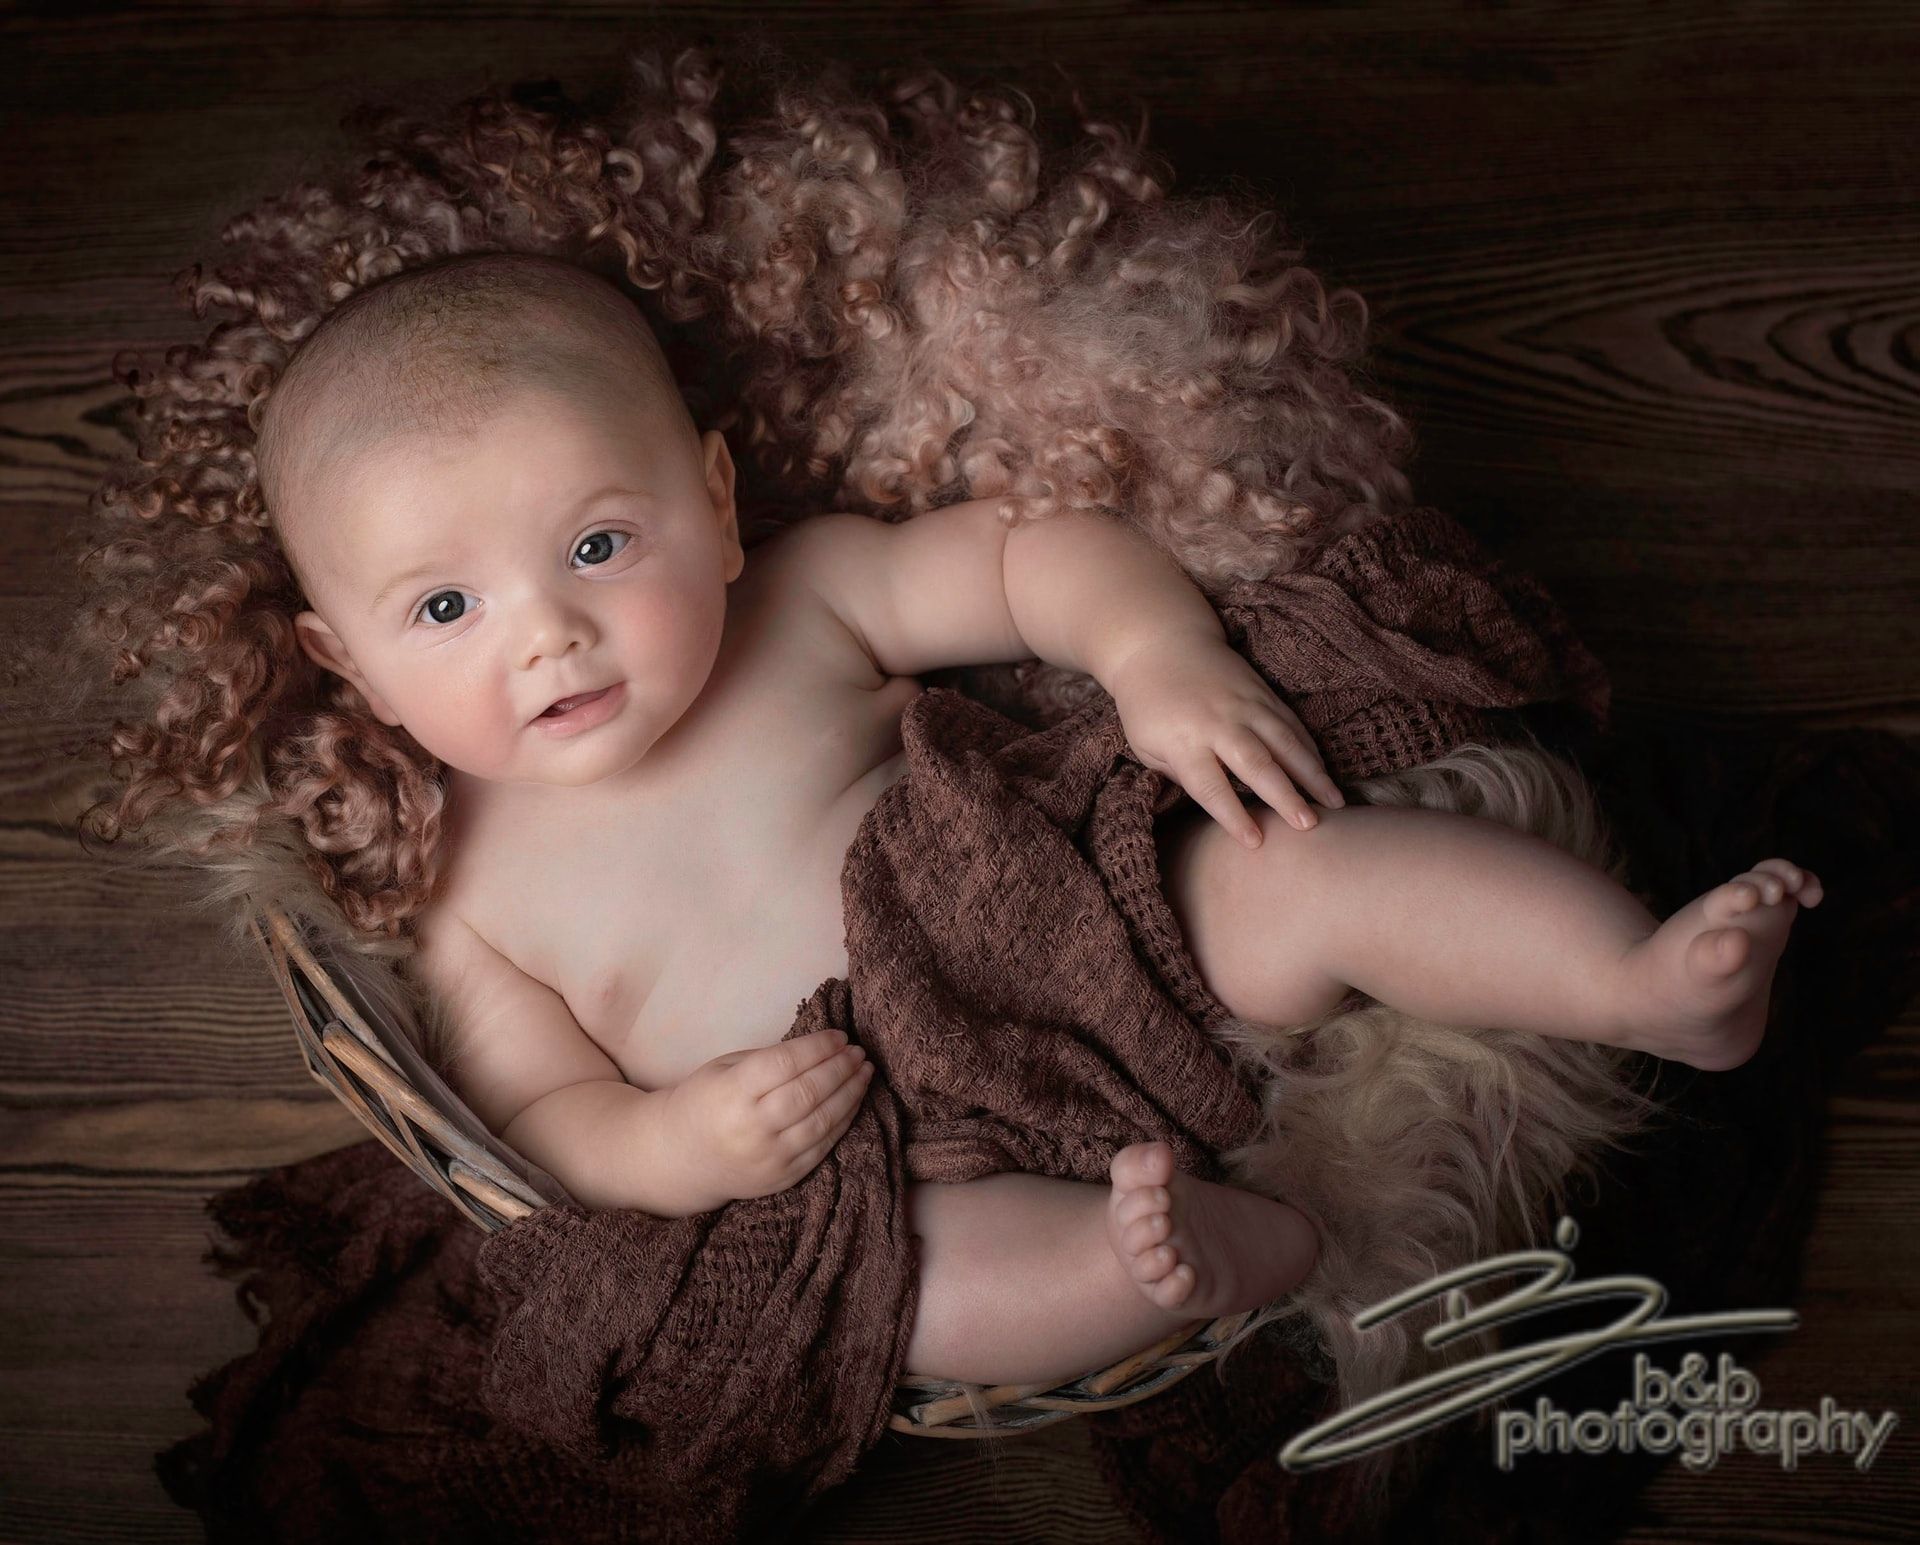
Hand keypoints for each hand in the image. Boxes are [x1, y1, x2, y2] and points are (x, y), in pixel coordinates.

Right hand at [662, 1028, 875, 1205]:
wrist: (681, 1159)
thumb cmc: (704, 1101)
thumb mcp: (724, 1068)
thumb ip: (768, 1059)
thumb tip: (819, 1047)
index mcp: (732, 1093)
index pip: (786, 1063)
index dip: (818, 1046)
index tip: (839, 1035)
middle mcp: (752, 1128)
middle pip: (809, 1092)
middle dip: (840, 1067)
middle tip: (858, 1051)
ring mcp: (770, 1157)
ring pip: (822, 1121)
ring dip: (850, 1093)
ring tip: (864, 1071)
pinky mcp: (783, 1177)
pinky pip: (823, 1146)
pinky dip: (844, 1120)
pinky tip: (854, 1100)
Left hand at [1107, 634, 1344, 846]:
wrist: (1161, 644)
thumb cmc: (1148, 705)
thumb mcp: (1145, 746)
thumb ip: (1178, 775)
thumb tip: (1214, 801)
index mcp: (1183, 741)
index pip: (1210, 786)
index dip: (1233, 815)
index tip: (1256, 842)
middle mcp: (1218, 723)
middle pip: (1256, 764)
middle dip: (1285, 796)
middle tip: (1309, 826)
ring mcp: (1244, 704)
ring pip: (1285, 741)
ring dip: (1312, 774)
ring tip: (1335, 803)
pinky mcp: (1261, 692)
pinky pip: (1291, 723)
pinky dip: (1310, 749)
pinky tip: (1324, 772)